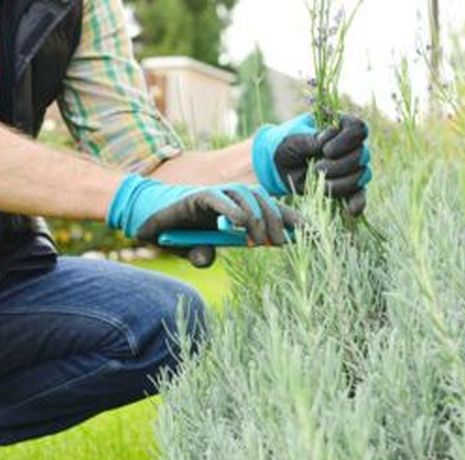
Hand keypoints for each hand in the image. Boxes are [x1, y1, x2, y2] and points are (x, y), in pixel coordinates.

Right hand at [106, 175, 300, 246]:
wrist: (148, 222)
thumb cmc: (178, 236)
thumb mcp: (195, 251)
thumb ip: (203, 255)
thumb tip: (206, 260)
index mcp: (241, 211)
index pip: (275, 211)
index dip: (295, 221)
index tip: (316, 236)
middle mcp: (233, 198)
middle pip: (266, 201)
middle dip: (277, 222)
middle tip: (278, 245)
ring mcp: (217, 195)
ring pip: (248, 197)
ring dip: (257, 219)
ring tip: (258, 241)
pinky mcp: (199, 195)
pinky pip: (220, 199)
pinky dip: (231, 210)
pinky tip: (239, 225)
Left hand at [251, 113, 372, 216]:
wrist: (280, 166)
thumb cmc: (287, 146)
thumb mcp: (292, 140)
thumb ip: (308, 140)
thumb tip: (322, 144)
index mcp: (340, 126)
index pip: (358, 128)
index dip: (347, 140)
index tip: (325, 150)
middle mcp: (351, 145)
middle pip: (362, 154)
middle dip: (340, 165)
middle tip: (317, 168)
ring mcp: (351, 167)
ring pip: (362, 174)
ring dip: (341, 182)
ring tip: (320, 182)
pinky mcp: (348, 186)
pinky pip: (360, 194)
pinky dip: (357, 202)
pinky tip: (350, 210)